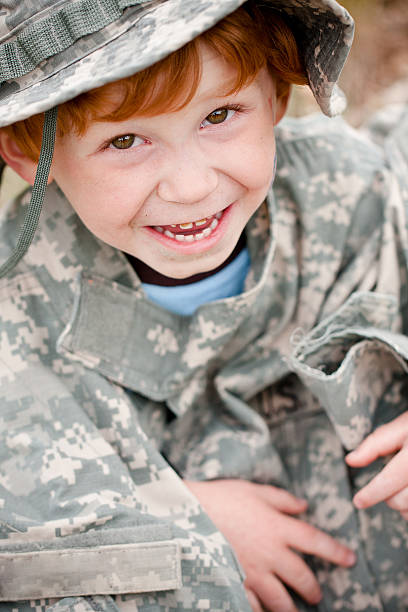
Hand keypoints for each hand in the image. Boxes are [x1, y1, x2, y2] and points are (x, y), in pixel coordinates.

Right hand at [184, 479, 355, 611]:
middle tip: (316, 595)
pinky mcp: (236, 583)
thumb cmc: (222, 497)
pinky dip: (260, 610)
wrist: (189, 513)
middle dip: (313, 589)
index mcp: (278, 527)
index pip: (316, 541)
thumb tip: (303, 506)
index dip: (336, 552)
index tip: (349, 559)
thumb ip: (281, 499)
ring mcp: (254, 572)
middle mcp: (271, 552)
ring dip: (292, 608)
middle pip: (302, 577)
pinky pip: (254, 606)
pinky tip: (262, 610)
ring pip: (282, 600)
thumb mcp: (254, 490)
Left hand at [345, 412, 407, 518]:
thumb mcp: (403, 426)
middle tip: (388, 486)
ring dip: (404, 508)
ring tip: (402, 492)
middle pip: (400, 501)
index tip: (358, 501)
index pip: (388, 482)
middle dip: (388, 497)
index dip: (370, 494)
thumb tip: (351, 461)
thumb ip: (376, 443)